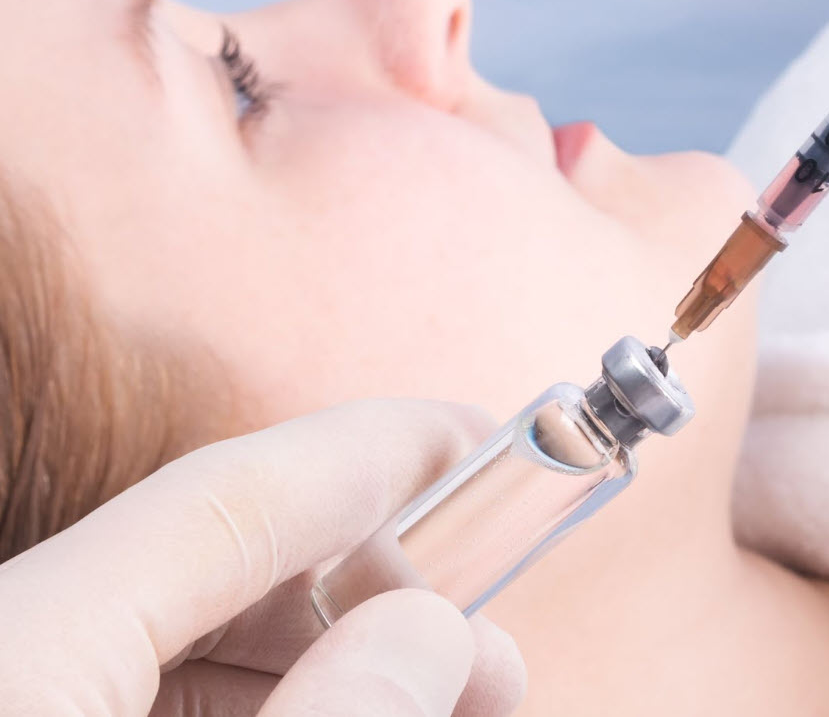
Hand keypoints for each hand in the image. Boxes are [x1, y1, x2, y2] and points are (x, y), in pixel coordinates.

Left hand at [0, 400, 524, 715]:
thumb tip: (433, 629)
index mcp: (21, 644)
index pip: (226, 493)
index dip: (372, 450)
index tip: (477, 437)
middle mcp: (11, 642)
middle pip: (214, 561)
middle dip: (370, 584)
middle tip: (483, 633)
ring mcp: (20, 686)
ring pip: (186, 630)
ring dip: (326, 651)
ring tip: (440, 693)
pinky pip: (146, 683)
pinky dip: (255, 694)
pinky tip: (338, 710)